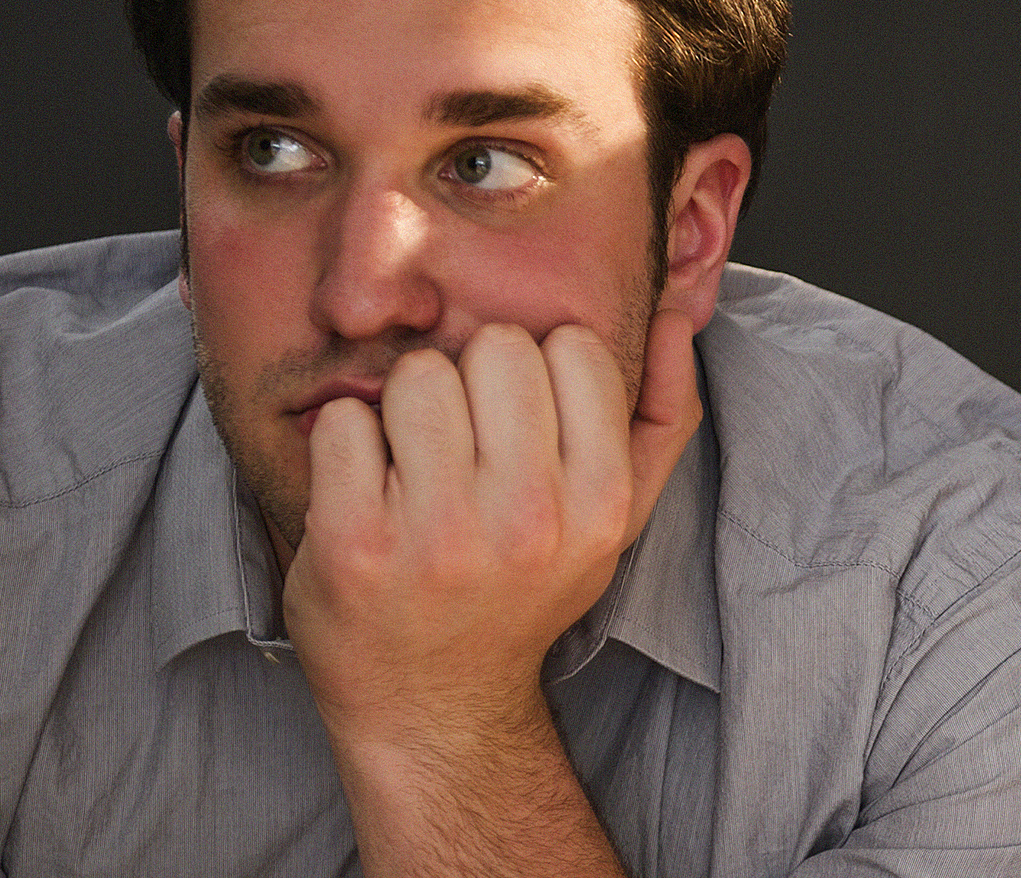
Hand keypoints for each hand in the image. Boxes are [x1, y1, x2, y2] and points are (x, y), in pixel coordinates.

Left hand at [284, 308, 700, 738]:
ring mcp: (439, 534)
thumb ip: (664, 415)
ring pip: (417, 375)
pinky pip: (344, 421)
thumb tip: (677, 315)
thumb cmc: (524, 590)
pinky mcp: (354, 543)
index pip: (573, 347)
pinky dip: (344, 444)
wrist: (434, 705)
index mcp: (600, 504)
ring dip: (404, 409)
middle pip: (496, 347)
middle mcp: (528, 520)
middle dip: (471, 380)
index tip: (522, 425)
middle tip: (461, 445)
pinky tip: (364, 491)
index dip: (540, 372)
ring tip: (412, 467)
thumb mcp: (618, 517)